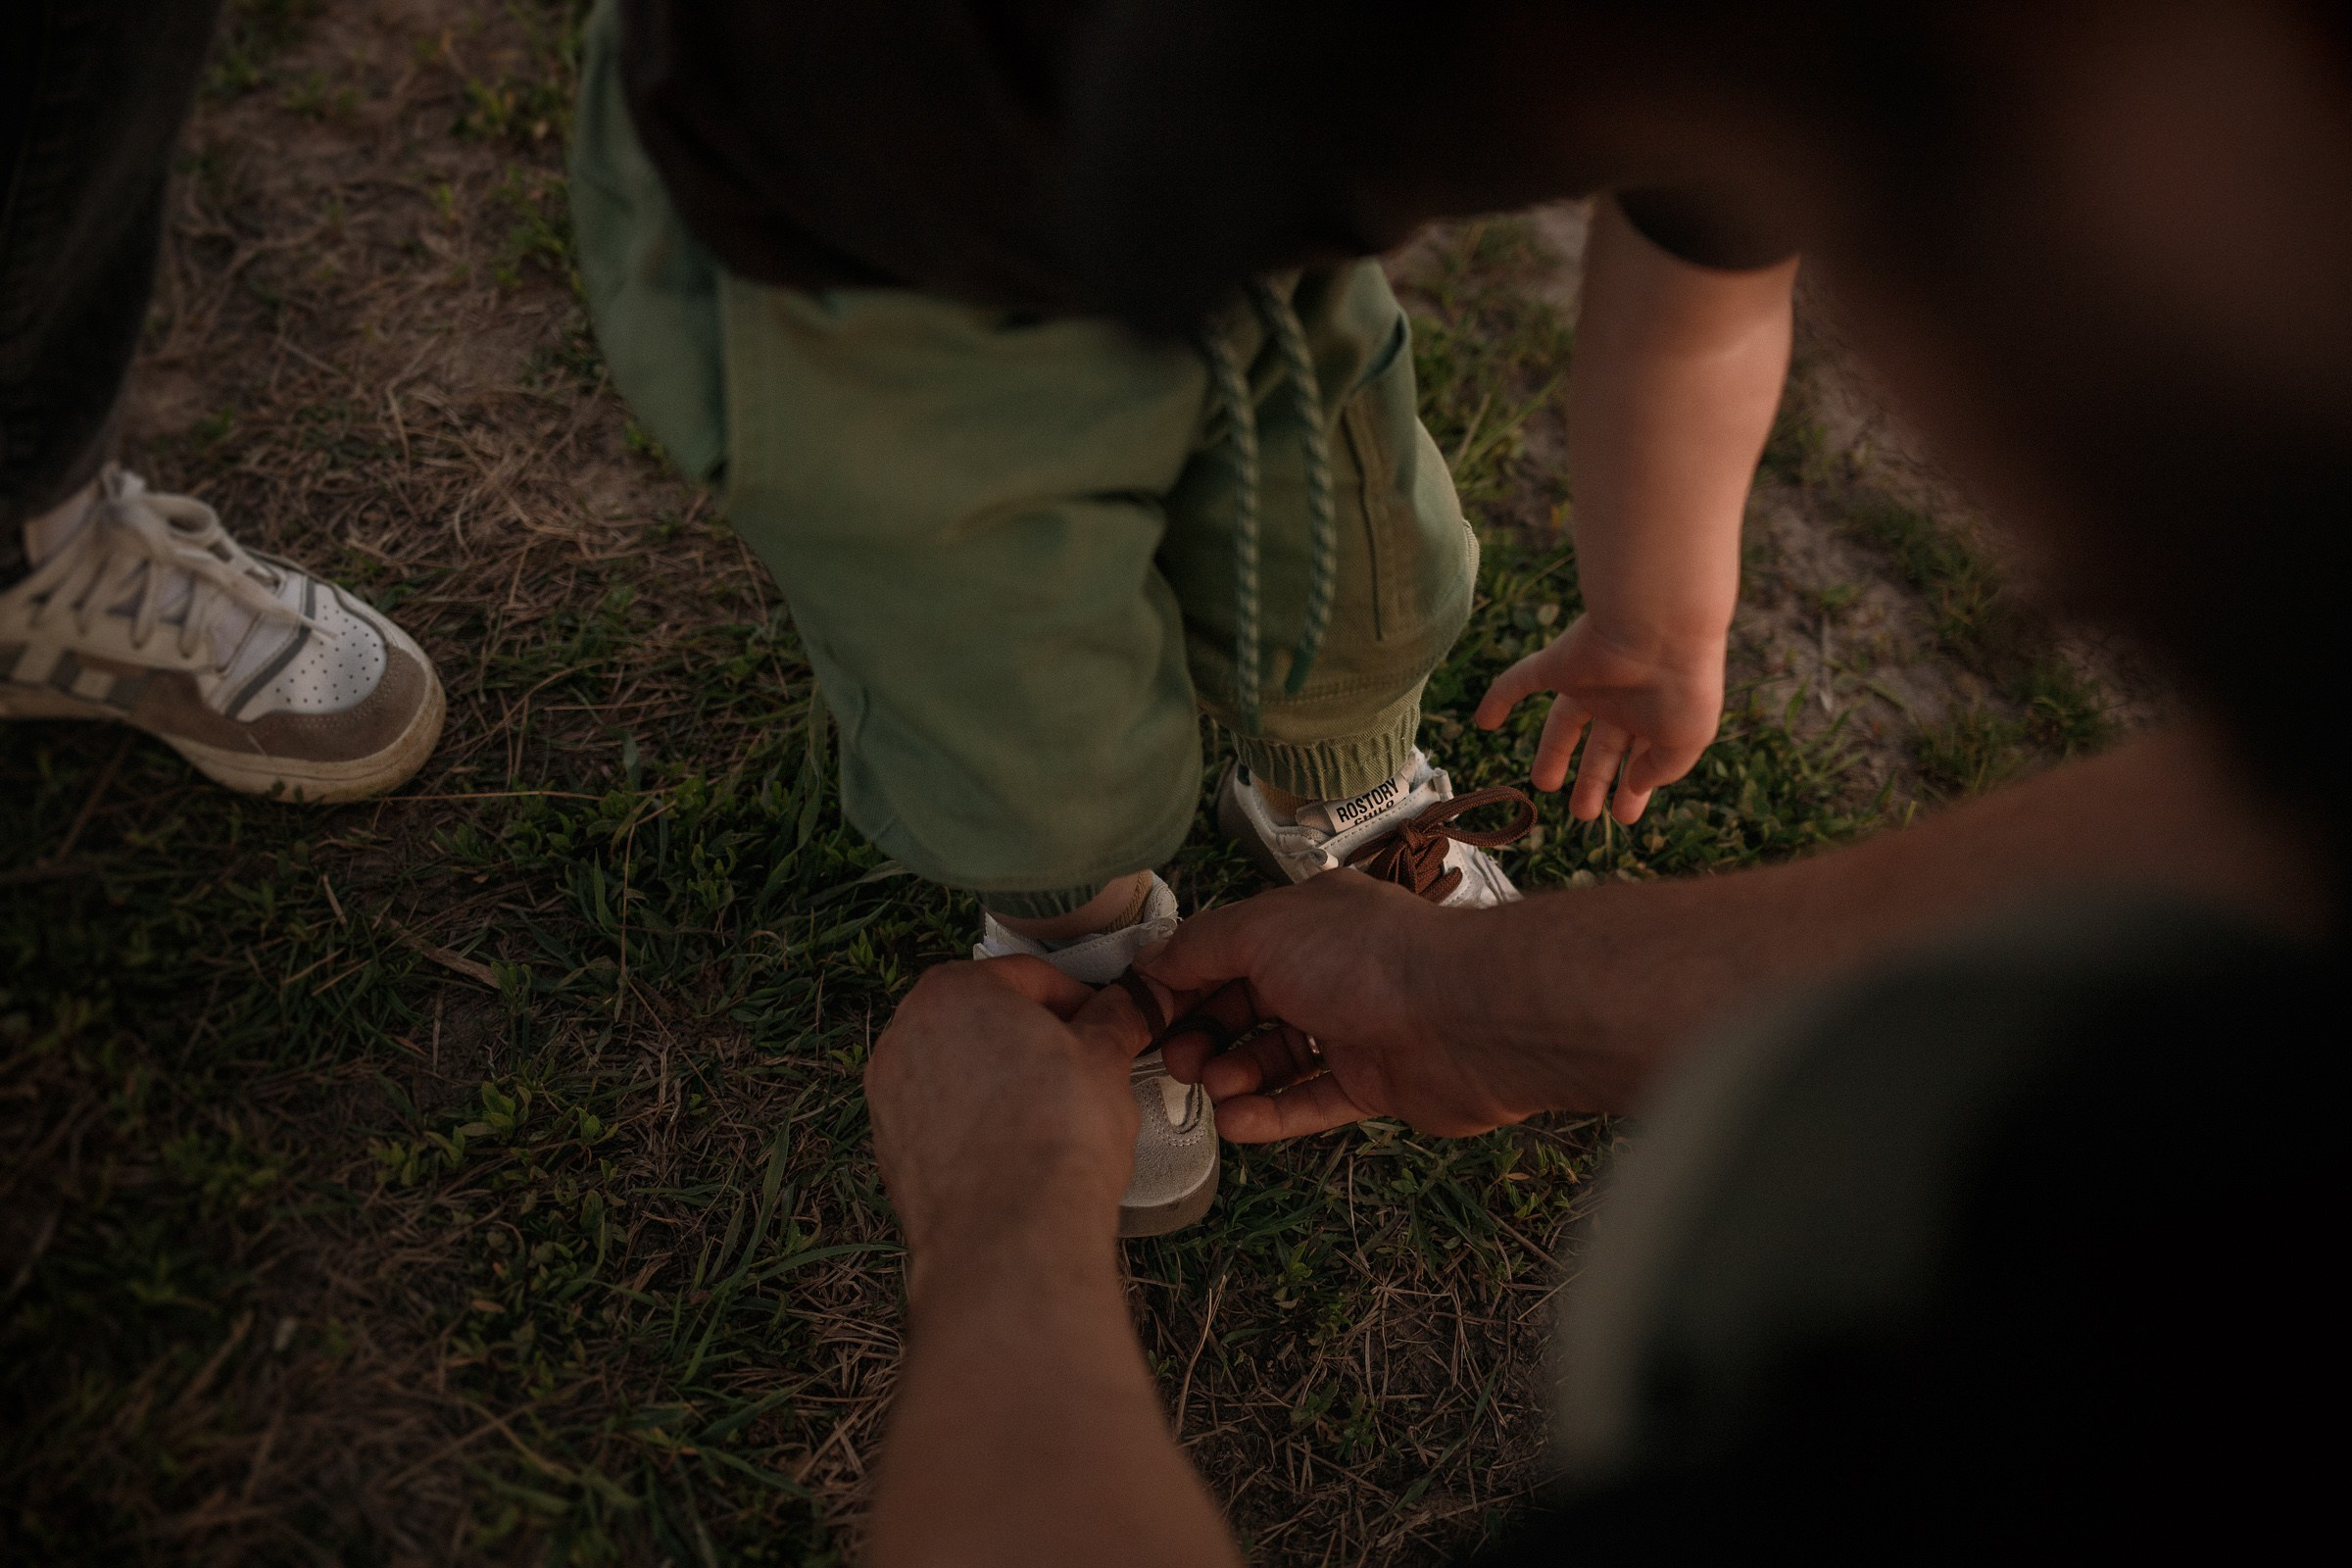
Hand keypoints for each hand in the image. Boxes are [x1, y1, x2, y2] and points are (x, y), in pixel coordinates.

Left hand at [866, 958, 1152, 1267]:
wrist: (1009, 1234)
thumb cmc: (1054, 1135)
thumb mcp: (1105, 1059)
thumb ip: (1116, 1019)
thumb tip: (1132, 1002)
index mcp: (954, 990)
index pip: (1030, 976)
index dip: (1079, 999)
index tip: (1105, 1023)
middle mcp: (906, 1032)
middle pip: (986, 1019)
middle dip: (1035, 1039)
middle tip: (1083, 1068)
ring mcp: (889, 1093)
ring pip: (961, 1069)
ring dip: (1003, 1081)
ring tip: (1052, 1114)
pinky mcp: (890, 1149)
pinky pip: (942, 1119)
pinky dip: (976, 1124)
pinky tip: (1016, 1151)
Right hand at [1134, 874, 1543, 1140]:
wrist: (1463, 1016)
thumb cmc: (1364, 959)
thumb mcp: (1262, 931)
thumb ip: (1200, 947)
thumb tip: (1151, 960)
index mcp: (1304, 920)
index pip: (1226, 950)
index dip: (1181, 981)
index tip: (1141, 1015)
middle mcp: (1328, 969)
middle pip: (1246, 1006)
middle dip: (1204, 1034)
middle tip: (1178, 1061)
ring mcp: (1352, 1028)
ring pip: (1275, 1057)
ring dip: (1235, 1076)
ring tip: (1214, 1089)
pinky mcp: (1374, 1083)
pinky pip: (1309, 1101)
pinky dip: (1271, 1114)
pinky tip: (1236, 1124)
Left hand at [1474, 613, 1724, 823]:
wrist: (1659, 628)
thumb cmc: (1683, 686)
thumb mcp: (1687, 741)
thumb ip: (1662, 769)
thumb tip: (1637, 786)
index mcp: (1658, 717)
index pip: (1640, 759)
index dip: (1632, 790)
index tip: (1624, 816)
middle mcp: (1624, 700)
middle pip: (1601, 746)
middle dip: (1593, 780)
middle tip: (1581, 814)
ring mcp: (1589, 682)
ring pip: (1563, 723)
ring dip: (1552, 753)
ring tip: (1543, 786)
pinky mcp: (1558, 663)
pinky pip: (1519, 681)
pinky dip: (1498, 698)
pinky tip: (1483, 723)